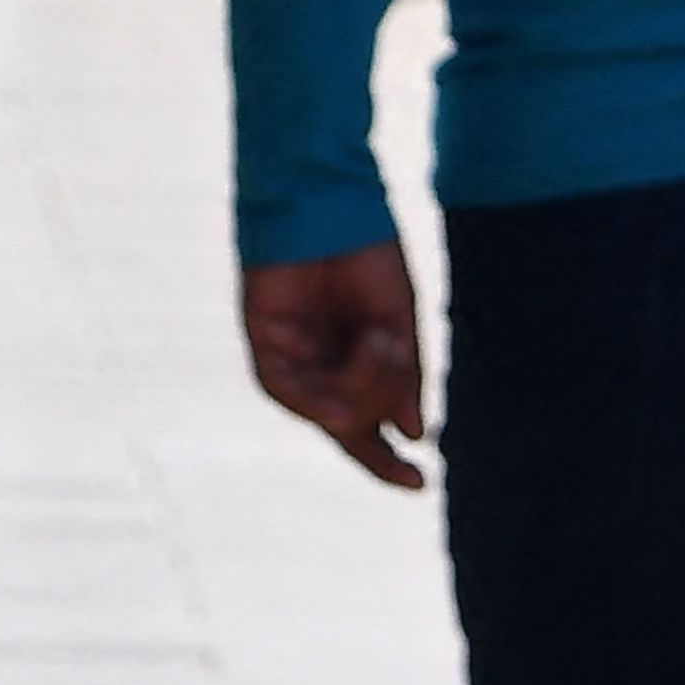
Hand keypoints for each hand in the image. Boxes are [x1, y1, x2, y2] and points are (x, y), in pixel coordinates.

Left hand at [241, 241, 428, 489]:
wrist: (330, 201)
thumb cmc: (366, 253)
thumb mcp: (398, 321)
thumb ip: (403, 378)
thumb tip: (414, 435)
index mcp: (356, 366)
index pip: (368, 429)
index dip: (389, 461)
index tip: (420, 483)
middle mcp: (320, 369)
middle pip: (348, 426)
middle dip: (377, 414)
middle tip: (397, 357)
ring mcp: (292, 357)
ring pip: (326, 410)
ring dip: (360, 389)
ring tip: (381, 342)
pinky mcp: (264, 342)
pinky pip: (286, 389)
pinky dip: (318, 398)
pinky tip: (341, 399)